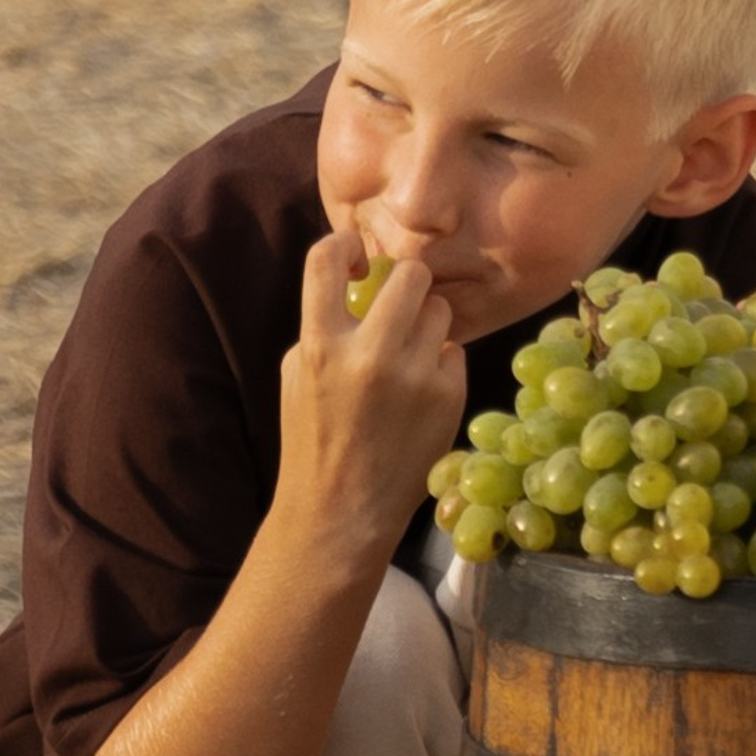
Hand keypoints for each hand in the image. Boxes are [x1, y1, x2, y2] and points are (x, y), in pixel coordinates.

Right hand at [273, 230, 466, 564]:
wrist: (341, 511)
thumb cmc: (315, 437)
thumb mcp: (299, 374)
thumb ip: (327, 323)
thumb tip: (363, 277)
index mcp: (320, 345)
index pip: (325, 257)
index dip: (345, 244)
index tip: (357, 257)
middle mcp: (369, 356)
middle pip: (411, 273)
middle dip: (408, 282)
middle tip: (400, 304)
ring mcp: (415, 377)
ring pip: (440, 310)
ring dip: (427, 323)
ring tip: (408, 356)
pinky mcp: (449, 398)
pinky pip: (455, 351)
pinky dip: (442, 362)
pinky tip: (422, 390)